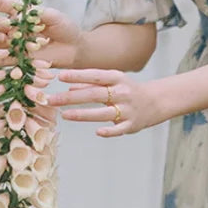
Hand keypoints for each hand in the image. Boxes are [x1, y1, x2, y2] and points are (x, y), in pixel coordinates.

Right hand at [0, 0, 84, 68]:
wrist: (74, 49)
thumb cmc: (64, 28)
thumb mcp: (55, 17)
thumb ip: (40, 14)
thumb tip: (26, 13)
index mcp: (20, 14)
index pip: (3, 5)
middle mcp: (13, 28)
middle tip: (7, 25)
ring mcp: (13, 45)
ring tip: (6, 41)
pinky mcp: (17, 61)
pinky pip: (0, 62)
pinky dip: (0, 60)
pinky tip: (9, 58)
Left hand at [46, 69, 164, 136]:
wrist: (156, 101)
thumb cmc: (127, 90)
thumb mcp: (112, 81)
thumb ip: (91, 83)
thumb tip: (68, 87)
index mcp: (117, 78)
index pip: (94, 76)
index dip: (77, 75)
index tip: (60, 76)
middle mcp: (122, 93)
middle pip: (94, 94)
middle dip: (71, 97)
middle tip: (51, 100)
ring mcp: (127, 109)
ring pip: (103, 112)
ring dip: (83, 114)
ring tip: (64, 115)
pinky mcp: (132, 124)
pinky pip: (119, 129)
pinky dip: (110, 131)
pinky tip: (98, 132)